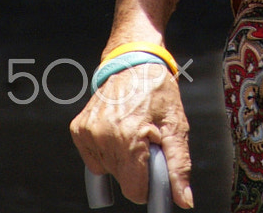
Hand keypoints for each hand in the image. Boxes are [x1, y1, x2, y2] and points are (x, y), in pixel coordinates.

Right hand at [70, 63, 193, 207]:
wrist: (133, 62)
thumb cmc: (157, 90)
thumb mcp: (177, 125)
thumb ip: (178, 166)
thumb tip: (184, 200)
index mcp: (129, 136)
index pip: (134, 189)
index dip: (148, 185)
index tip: (154, 169)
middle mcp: (104, 135)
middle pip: (122, 179)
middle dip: (136, 167)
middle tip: (146, 140)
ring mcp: (88, 132)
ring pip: (108, 170)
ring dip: (121, 159)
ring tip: (132, 131)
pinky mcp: (79, 129)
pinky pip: (94, 159)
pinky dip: (106, 152)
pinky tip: (117, 132)